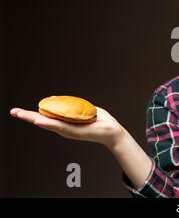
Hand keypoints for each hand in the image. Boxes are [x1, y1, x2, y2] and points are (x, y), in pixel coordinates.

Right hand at [10, 106, 124, 148]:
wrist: (112, 132)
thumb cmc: (100, 121)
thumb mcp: (83, 110)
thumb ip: (70, 106)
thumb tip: (57, 99)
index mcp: (65, 123)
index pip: (46, 117)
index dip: (32, 114)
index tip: (19, 111)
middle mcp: (64, 128)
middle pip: (42, 121)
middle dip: (27, 116)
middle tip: (13, 112)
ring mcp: (68, 131)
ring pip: (48, 124)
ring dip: (34, 119)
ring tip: (21, 114)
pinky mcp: (75, 132)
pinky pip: (60, 127)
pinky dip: (50, 124)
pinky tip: (40, 121)